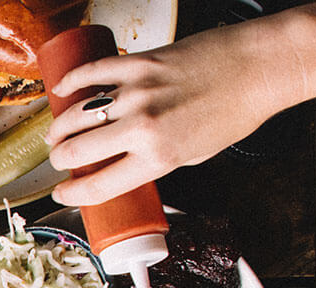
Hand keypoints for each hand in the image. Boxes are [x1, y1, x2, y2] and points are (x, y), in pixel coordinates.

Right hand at [44, 21, 284, 205]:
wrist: (258, 66)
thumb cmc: (236, 109)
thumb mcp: (196, 154)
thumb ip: (159, 159)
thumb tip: (129, 159)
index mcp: (159, 158)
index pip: (99, 186)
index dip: (72, 195)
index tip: (63, 194)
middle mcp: (143, 127)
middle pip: (78, 150)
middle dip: (60, 159)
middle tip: (59, 159)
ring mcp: (137, 92)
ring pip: (77, 114)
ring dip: (59, 126)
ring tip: (57, 132)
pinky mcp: (139, 63)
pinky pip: (93, 72)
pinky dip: (71, 82)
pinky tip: (63, 90)